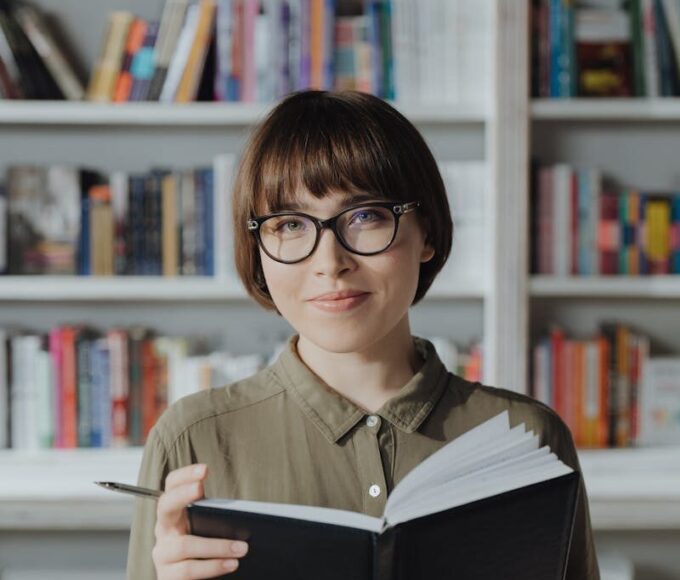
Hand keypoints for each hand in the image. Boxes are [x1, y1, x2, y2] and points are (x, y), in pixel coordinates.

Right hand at [152, 464, 248, 578]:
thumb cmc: (206, 553)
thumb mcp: (210, 531)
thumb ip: (218, 519)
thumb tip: (248, 515)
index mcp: (175, 514)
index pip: (171, 486)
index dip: (184, 475)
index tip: (204, 469)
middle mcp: (164, 531)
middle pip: (165, 506)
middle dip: (182, 494)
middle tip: (200, 487)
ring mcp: (162, 555)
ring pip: (185, 544)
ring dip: (217, 545)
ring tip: (242, 547)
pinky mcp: (167, 577)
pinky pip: (189, 570)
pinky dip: (213, 566)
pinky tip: (231, 564)